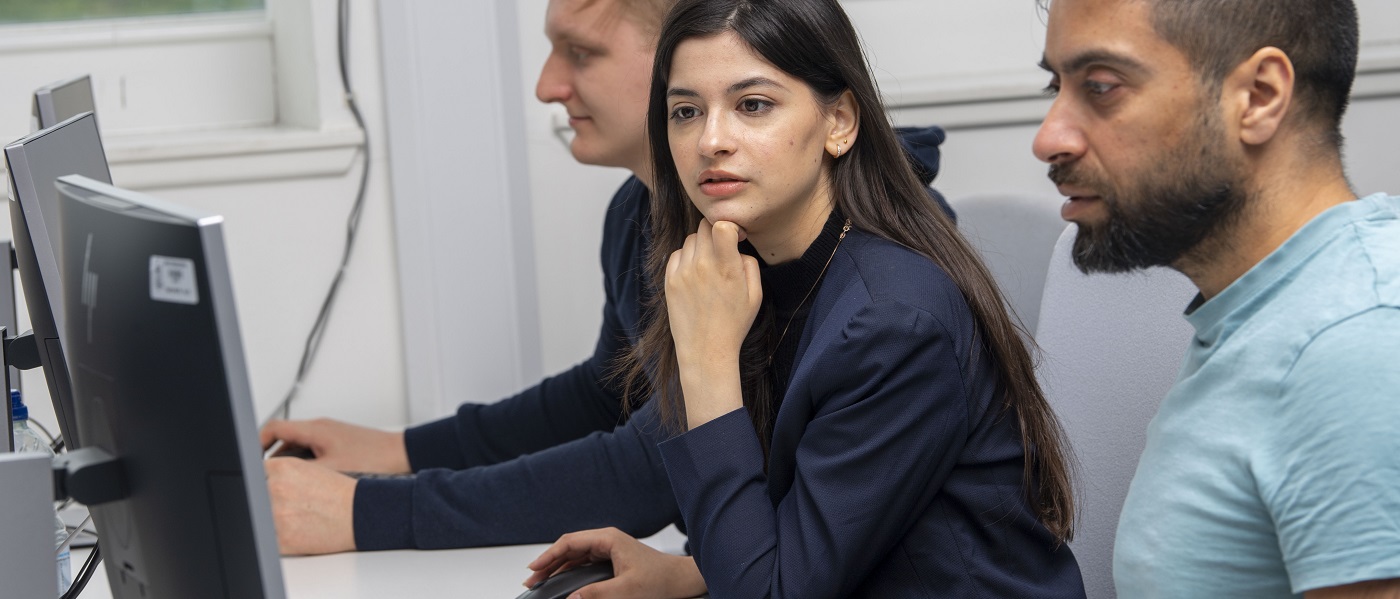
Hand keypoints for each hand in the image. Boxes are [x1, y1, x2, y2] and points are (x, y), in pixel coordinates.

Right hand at [260, 418, 409, 473]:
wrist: (402, 456)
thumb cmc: (374, 459)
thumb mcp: (331, 470)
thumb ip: (301, 472)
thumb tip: (277, 478)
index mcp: (315, 429)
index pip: (273, 427)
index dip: (256, 443)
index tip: (250, 460)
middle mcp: (321, 428)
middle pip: (284, 439)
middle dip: (274, 458)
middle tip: (268, 478)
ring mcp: (331, 435)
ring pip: (299, 447)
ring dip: (291, 463)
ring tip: (289, 484)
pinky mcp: (340, 443)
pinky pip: (313, 451)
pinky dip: (307, 465)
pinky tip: (311, 483)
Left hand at [264, 457, 357, 554]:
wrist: (361, 514)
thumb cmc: (339, 493)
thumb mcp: (308, 469)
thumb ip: (280, 473)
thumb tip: (256, 481)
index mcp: (283, 468)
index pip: (253, 474)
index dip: (260, 483)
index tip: (264, 488)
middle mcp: (277, 489)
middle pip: (255, 496)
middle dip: (266, 502)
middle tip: (288, 504)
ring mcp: (278, 515)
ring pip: (259, 519)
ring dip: (272, 519)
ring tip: (295, 516)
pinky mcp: (283, 539)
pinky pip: (268, 539)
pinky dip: (279, 537)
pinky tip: (297, 529)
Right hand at [524, 527, 706, 598]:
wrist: (681, 580)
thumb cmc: (661, 580)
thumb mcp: (627, 591)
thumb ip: (597, 594)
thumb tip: (572, 598)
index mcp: (609, 539)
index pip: (570, 542)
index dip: (548, 556)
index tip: (533, 569)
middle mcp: (607, 540)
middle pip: (569, 548)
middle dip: (548, 562)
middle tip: (531, 579)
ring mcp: (609, 549)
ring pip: (575, 555)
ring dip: (557, 567)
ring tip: (540, 581)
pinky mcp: (611, 560)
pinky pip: (583, 562)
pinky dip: (569, 570)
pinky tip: (560, 581)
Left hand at [665, 219, 761, 426]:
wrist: (706, 350)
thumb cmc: (734, 323)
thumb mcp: (755, 294)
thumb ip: (749, 263)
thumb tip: (735, 245)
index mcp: (728, 268)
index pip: (721, 226)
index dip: (729, 225)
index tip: (734, 237)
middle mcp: (703, 266)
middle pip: (705, 226)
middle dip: (715, 232)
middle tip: (722, 249)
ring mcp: (683, 272)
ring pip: (691, 239)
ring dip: (701, 245)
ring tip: (709, 265)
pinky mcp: (670, 280)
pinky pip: (677, 253)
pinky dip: (687, 257)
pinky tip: (695, 273)